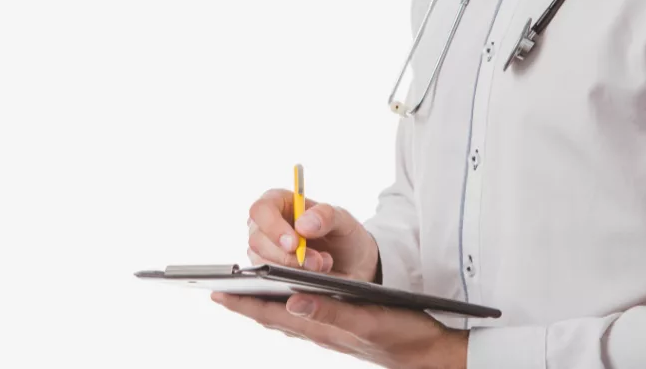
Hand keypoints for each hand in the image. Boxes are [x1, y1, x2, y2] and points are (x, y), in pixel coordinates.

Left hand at [211, 292, 467, 368]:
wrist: (428, 353)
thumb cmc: (402, 333)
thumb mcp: (367, 318)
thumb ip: (330, 311)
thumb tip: (291, 301)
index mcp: (321, 327)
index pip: (272, 314)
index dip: (244, 304)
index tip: (217, 292)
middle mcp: (320, 332)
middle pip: (273, 318)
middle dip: (246, 305)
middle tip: (220, 292)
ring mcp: (330, 333)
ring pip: (287, 319)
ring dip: (264, 307)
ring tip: (245, 296)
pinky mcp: (341, 331)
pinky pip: (305, 319)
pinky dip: (287, 309)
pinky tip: (289, 303)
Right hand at [247, 189, 378, 281]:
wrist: (352, 264)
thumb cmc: (343, 235)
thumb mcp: (343, 220)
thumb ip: (327, 216)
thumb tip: (303, 224)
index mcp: (278, 202)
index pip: (262, 210)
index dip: (273, 227)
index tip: (294, 244)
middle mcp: (265, 226)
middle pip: (258, 240)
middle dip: (288, 256)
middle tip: (317, 262)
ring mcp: (264, 251)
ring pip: (263, 263)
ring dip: (293, 269)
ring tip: (322, 266)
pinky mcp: (268, 273)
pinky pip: (271, 280)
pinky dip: (293, 281)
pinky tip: (313, 277)